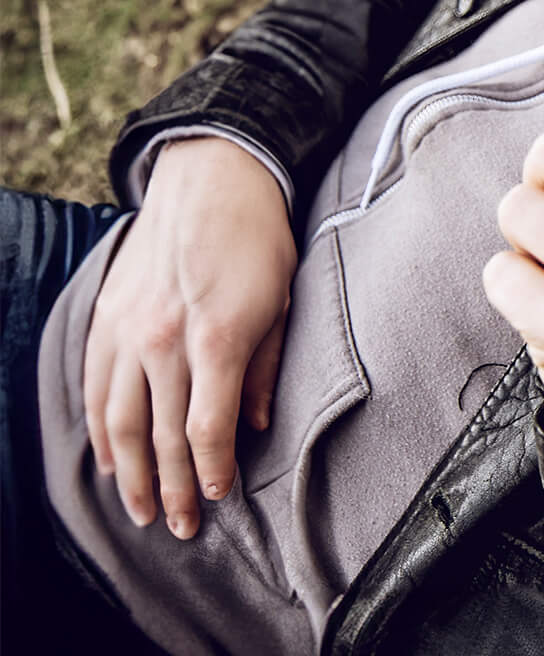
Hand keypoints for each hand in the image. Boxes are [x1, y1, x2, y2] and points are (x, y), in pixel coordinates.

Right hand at [85, 136, 294, 538]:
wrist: (210, 180)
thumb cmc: (258, 242)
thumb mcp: (282, 303)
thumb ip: (268, 368)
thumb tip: (257, 426)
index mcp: (215, 338)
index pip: (207, 425)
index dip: (210, 470)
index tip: (217, 499)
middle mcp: (162, 339)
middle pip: (163, 433)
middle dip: (171, 487)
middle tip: (180, 528)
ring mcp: (126, 330)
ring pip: (121, 419)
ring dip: (130, 471)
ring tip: (140, 511)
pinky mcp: (106, 320)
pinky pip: (97, 387)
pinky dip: (102, 428)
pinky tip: (111, 457)